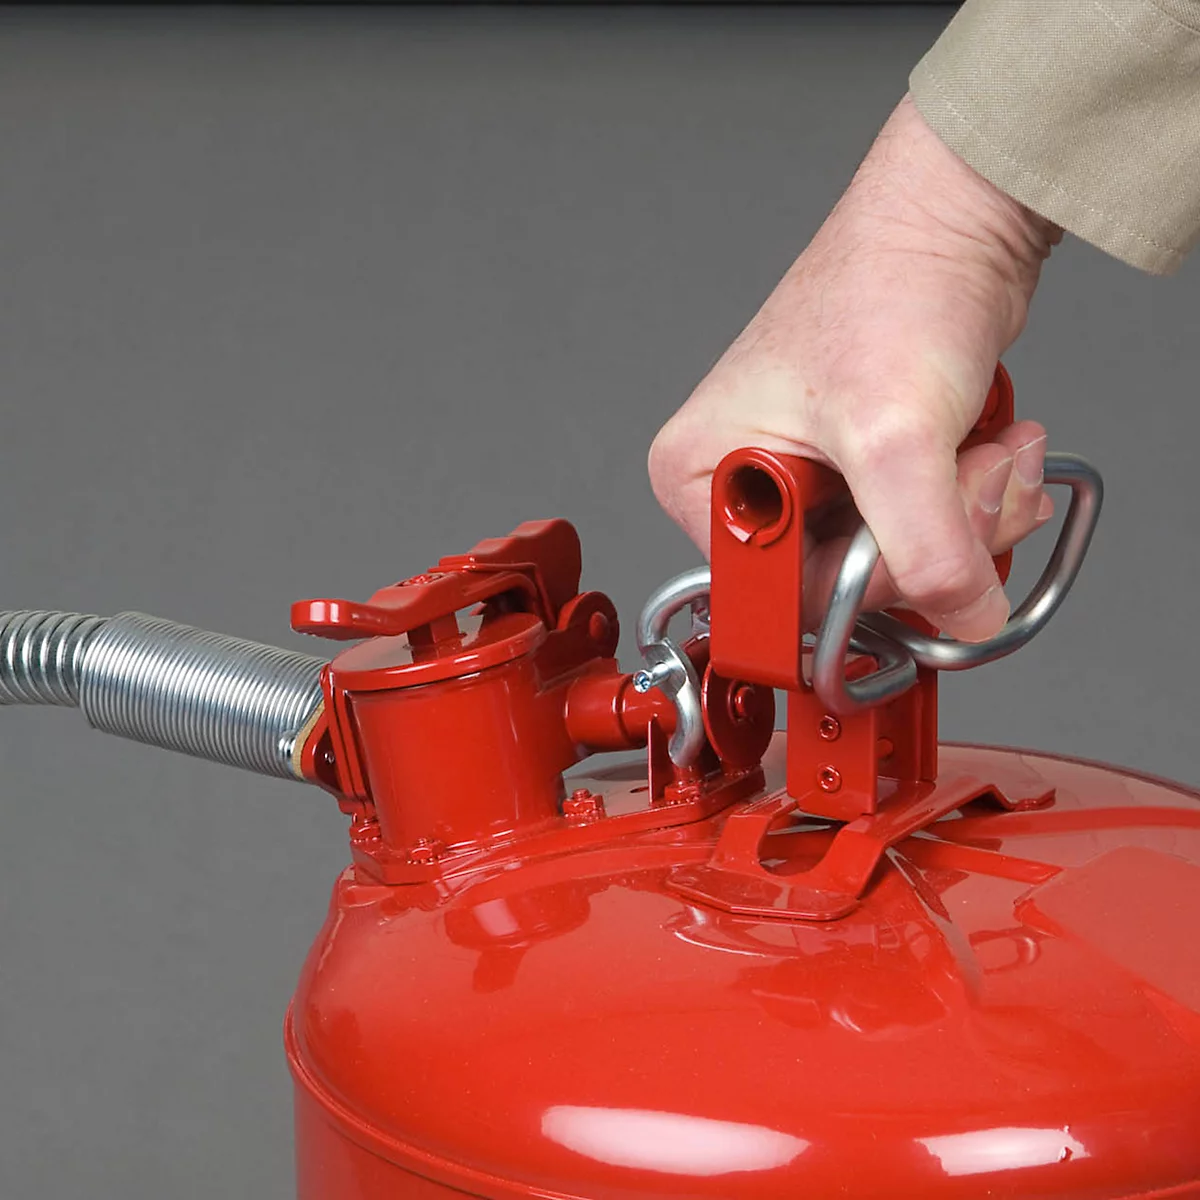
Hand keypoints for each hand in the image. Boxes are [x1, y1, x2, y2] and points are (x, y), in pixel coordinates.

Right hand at [648, 95, 1061, 640]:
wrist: (953, 219)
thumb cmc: (888, 285)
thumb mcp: (896, 434)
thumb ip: (927, 549)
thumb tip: (964, 616)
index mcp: (700, 477)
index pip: (778, 595)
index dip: (861, 584)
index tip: (914, 539)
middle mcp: (744, 481)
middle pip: (848, 580)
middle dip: (935, 538)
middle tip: (966, 476)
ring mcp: (808, 476)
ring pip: (898, 559)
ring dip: (967, 517)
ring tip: (986, 451)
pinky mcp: (864, 467)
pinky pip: (926, 527)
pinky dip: (974, 502)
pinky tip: (990, 451)